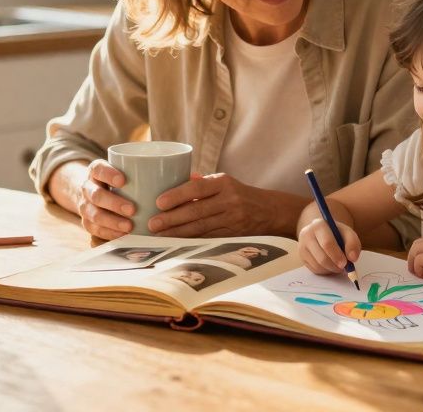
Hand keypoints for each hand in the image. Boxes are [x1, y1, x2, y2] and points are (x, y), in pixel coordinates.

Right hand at [72, 160, 136, 240]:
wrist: (94, 190)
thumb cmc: (117, 180)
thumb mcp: (123, 169)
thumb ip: (140, 170)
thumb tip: (174, 171)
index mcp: (95, 171)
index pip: (98, 169)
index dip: (108, 174)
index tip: (123, 180)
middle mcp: (87, 188)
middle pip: (96, 195)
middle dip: (114, 204)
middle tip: (133, 210)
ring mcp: (85, 206)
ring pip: (94, 215)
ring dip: (112, 222)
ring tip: (129, 227)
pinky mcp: (87, 223)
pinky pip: (95, 231)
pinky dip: (109, 234)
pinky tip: (123, 236)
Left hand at [148, 173, 271, 237]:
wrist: (270, 211)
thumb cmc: (239, 193)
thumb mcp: (224, 182)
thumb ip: (201, 183)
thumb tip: (175, 180)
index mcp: (224, 183)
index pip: (198, 188)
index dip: (178, 195)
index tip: (159, 202)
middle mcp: (229, 200)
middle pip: (197, 211)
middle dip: (172, 219)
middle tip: (152, 224)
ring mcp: (232, 219)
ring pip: (201, 228)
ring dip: (177, 233)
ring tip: (159, 235)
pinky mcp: (234, 236)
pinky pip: (208, 239)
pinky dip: (191, 241)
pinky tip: (177, 243)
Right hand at [298, 218, 361, 274]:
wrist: (323, 232)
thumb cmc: (337, 233)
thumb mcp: (348, 233)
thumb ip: (353, 243)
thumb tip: (352, 258)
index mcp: (319, 225)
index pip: (327, 243)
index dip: (337, 255)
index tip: (345, 263)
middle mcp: (306, 235)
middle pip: (321, 257)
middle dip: (334, 266)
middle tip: (343, 268)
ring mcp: (302, 247)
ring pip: (318, 266)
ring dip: (331, 269)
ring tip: (338, 265)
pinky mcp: (301, 257)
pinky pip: (314, 270)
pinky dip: (325, 271)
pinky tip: (330, 264)